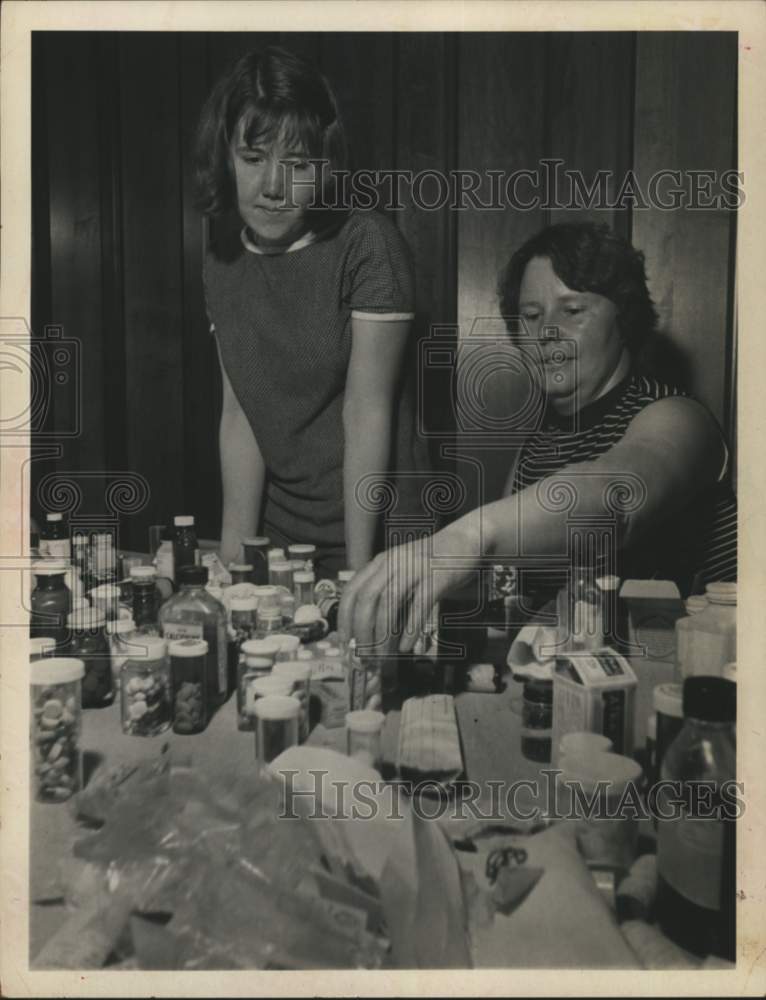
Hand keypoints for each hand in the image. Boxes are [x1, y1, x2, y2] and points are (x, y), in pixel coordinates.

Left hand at [338, 517, 481, 654]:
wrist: (464, 540)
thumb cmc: (431, 562)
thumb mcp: (403, 571)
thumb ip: (387, 591)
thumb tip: (373, 629)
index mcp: (381, 562)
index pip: (353, 589)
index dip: (345, 617)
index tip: (346, 640)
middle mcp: (393, 562)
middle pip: (367, 598)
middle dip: (362, 629)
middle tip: (363, 654)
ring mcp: (415, 568)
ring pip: (390, 602)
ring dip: (383, 633)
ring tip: (383, 655)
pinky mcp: (436, 577)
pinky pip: (419, 606)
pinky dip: (411, 629)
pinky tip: (407, 647)